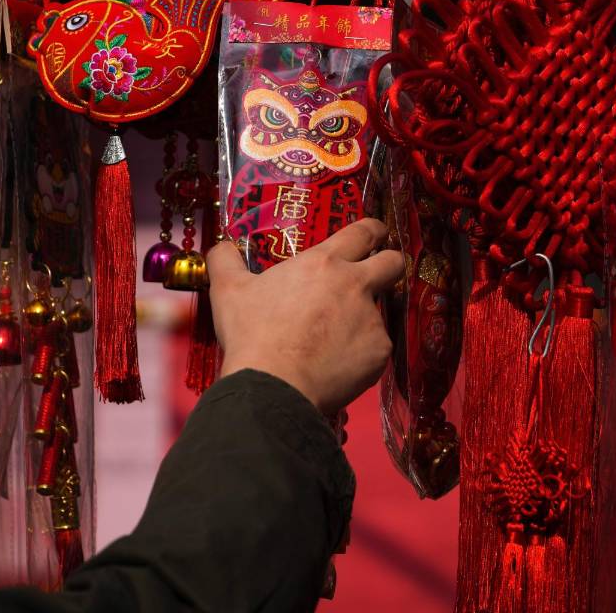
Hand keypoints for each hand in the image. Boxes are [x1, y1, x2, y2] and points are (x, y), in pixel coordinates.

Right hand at [207, 219, 404, 413]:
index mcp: (324, 262)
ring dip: (363, 318)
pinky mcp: (379, 352)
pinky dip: (360, 354)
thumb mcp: (228, 290)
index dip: (374, 229)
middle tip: (378, 273)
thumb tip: (222, 245)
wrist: (274, 385)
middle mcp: (355, 285)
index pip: (364, 231)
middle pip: (394, 262)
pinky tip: (335, 363)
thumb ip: (225, 259)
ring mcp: (371, 319)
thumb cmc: (252, 334)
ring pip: (380, 312)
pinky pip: (376, 348)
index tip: (376, 233)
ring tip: (334, 339)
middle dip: (390, 263)